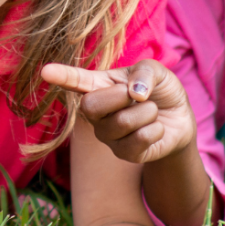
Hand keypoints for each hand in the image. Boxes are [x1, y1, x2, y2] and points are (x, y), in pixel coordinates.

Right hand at [42, 60, 195, 163]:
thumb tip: (134, 93)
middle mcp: (97, 113)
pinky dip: (156, 129)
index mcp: (100, 86)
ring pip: (121, 122)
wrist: (179, 118)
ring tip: (151, 110)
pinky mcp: (125, 154)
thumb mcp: (157, 72)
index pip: (76, 81)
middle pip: (90, 106)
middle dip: (120, 96)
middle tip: (137, 94)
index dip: (61, 76)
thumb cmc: (160, 91)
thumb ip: (145, 73)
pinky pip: (139, 140)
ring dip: (147, 112)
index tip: (45, 71)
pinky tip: (156, 128)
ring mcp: (109, 135)